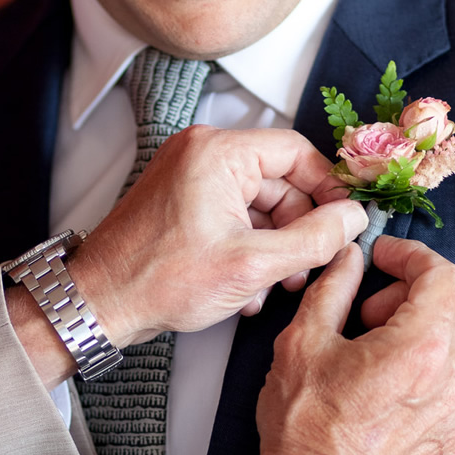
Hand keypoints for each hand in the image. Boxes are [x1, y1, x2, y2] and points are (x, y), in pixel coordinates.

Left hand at [71, 125, 367, 346]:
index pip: (297, 152)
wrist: (100, 302)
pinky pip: (231, 214)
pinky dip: (246, 246)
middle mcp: (201, 152)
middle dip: (298, 228)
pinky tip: (247, 288)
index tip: (346, 223)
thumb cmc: (160, 279)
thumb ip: (314, 239)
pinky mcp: (179, 200)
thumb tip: (354, 219)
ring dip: (273, 245)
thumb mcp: (254, 264)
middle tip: (307, 268)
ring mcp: (187, 175)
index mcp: (218, 152)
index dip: (328, 189)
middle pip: (279, 180)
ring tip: (275, 286)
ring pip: (257, 203)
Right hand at [251, 235, 454, 454]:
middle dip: (423, 293)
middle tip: (374, 309)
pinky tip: (383, 393)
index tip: (386, 257)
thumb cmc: (303, 428)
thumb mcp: (302, 341)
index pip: (445, 277)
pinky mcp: (452, 448)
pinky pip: (454, 395)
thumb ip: (333, 289)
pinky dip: (426, 378)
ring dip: (425, 336)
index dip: (413, 257)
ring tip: (373, 354)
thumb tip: (349, 262)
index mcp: (418, 348)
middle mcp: (450, 382)